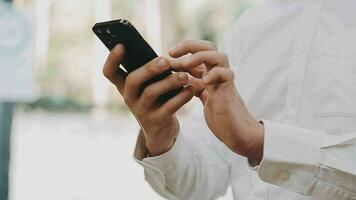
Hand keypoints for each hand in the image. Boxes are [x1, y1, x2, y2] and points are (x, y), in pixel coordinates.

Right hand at [103, 44, 194, 155]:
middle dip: (149, 68)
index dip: (112, 59)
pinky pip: (169, 107)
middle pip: (132, 80)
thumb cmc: (157, 100)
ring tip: (184, 75)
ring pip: (151, 93)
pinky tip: (191, 88)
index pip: (110, 72)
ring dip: (169, 82)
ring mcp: (141, 111)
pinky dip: (181, 97)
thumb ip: (150, 73)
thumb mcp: (148, 86)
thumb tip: (163, 58)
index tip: (121, 45)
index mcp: (124, 86)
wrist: (161, 132)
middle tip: (166, 61)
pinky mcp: (156, 121)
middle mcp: (129, 98)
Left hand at [169, 40, 263, 160]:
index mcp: (210, 73)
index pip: (197, 52)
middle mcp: (218, 73)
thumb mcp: (201, 95)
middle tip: (171, 52)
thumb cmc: (219, 115)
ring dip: (201, 56)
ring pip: (219, 56)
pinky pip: (227, 74)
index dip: (181, 52)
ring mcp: (225, 81)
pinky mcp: (230, 91)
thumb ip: (192, 84)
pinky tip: (203, 81)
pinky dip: (215, 74)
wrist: (237, 132)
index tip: (164, 57)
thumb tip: (173, 76)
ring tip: (185, 64)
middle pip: (209, 47)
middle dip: (189, 45)